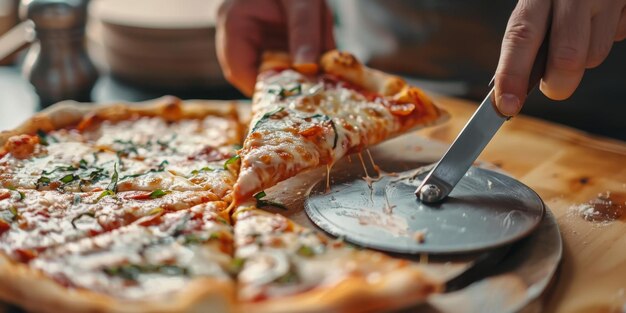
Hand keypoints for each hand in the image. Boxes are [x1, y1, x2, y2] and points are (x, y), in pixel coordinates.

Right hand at [216, 0, 334, 95]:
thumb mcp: (304, 2)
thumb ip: (306, 34)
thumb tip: (309, 70)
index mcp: (234, 21)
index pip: (239, 70)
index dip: (264, 90)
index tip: (294, 99)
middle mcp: (235, 31)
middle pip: (254, 72)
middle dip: (285, 81)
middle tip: (314, 91)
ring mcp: (248, 33)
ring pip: (268, 66)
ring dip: (294, 71)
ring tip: (319, 74)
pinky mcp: (264, 34)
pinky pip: (278, 56)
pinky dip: (298, 61)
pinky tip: (317, 59)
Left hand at [494, 0, 625, 115]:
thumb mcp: (539, 1)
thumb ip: (528, 36)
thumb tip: (510, 90)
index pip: (521, 36)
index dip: (512, 74)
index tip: (506, 105)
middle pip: (566, 57)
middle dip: (557, 84)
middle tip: (553, 88)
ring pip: (594, 56)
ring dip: (585, 57)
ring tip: (582, 32)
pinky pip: (618, 36)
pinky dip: (608, 35)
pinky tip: (602, 18)